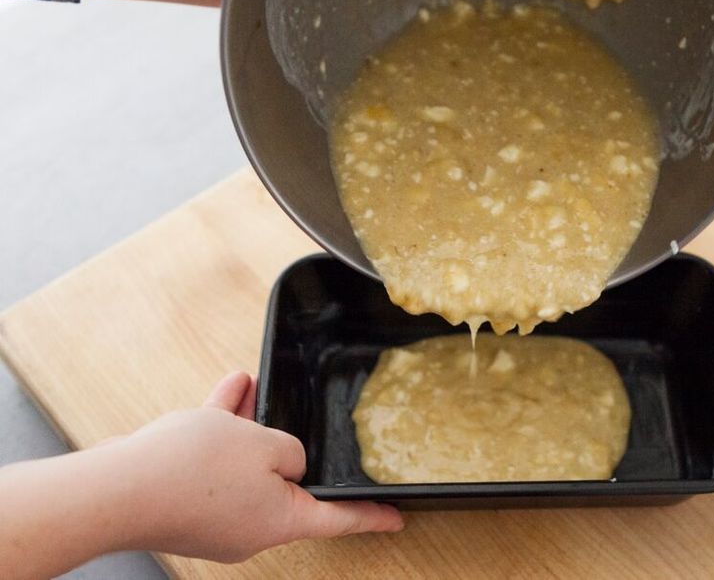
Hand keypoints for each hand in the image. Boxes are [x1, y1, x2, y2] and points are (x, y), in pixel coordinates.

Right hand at [117, 372, 403, 562]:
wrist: (115, 488)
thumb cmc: (192, 471)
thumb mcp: (264, 444)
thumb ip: (289, 448)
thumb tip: (284, 456)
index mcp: (280, 520)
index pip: (341, 520)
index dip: (372, 515)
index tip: (398, 518)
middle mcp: (250, 526)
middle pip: (286, 481)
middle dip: (287, 443)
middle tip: (300, 421)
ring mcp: (216, 517)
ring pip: (247, 463)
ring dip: (252, 424)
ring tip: (256, 387)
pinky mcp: (186, 501)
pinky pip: (216, 461)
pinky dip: (224, 428)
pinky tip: (232, 388)